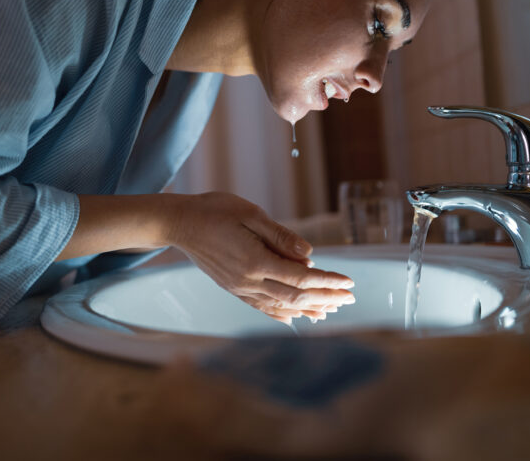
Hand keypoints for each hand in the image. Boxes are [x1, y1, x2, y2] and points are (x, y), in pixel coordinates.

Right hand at [166, 192, 354, 324]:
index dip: (327, 281)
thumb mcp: (251, 214)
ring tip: (331, 310)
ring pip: (281, 306)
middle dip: (326, 298)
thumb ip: (281, 236)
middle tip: (350, 299)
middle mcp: (248, 281)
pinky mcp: (233, 288)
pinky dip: (283, 314)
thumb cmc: (214, 211)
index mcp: (255, 261)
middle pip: (295, 296)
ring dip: (308, 309)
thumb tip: (310, 253)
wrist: (179, 223)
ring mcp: (240, 288)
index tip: (348, 282)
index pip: (301, 277)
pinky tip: (295, 317)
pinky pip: (262, 307)